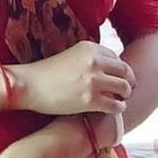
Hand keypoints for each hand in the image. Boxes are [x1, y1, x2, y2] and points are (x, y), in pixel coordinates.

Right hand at [15, 40, 135, 115]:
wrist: (29, 85)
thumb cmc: (47, 72)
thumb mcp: (71, 55)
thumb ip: (90, 58)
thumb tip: (110, 69)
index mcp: (89, 47)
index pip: (116, 57)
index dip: (119, 69)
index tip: (118, 76)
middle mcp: (94, 61)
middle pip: (125, 71)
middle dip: (128, 81)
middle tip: (126, 90)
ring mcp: (94, 80)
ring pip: (124, 88)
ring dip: (124, 95)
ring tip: (119, 100)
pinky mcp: (91, 100)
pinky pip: (116, 105)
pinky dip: (118, 108)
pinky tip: (112, 109)